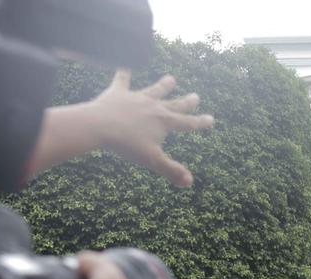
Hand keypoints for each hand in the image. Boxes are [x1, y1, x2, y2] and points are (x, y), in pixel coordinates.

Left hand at [90, 70, 213, 186]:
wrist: (99, 126)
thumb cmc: (126, 144)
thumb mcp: (152, 160)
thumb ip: (171, 170)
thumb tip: (189, 182)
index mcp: (164, 122)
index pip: (188, 123)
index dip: (200, 122)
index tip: (211, 119)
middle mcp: (154, 107)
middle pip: (174, 104)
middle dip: (187, 102)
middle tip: (196, 97)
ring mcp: (137, 98)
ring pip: (154, 90)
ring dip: (163, 85)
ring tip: (171, 78)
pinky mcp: (118, 93)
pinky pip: (122, 80)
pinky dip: (123, 72)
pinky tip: (124, 64)